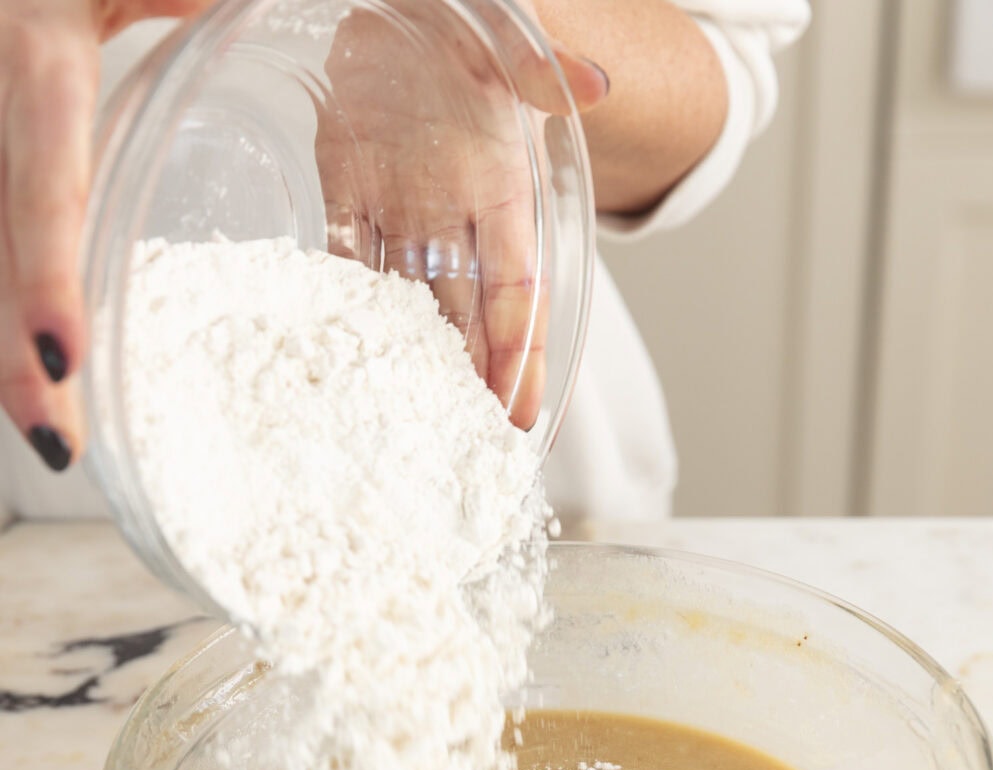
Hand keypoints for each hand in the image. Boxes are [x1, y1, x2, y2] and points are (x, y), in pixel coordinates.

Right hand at [0, 0, 210, 469]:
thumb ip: (182, 0)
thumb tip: (273, 17)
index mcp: (36, 49)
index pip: (41, 174)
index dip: (45, 272)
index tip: (65, 360)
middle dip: (17, 355)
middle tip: (60, 442)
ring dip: (7, 350)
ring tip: (56, 431)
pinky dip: (13, 307)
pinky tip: (38, 371)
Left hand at [315, 0, 606, 430]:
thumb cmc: (467, 17)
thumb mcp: (509, 38)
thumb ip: (542, 70)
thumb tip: (598, 86)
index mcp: (503, 187)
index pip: (520, 289)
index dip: (521, 352)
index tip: (520, 412)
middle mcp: (454, 211)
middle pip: (468, 316)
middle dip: (471, 382)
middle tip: (467, 445)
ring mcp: (400, 204)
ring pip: (408, 302)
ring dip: (409, 360)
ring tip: (407, 418)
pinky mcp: (347, 187)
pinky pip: (345, 255)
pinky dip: (343, 302)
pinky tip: (337, 349)